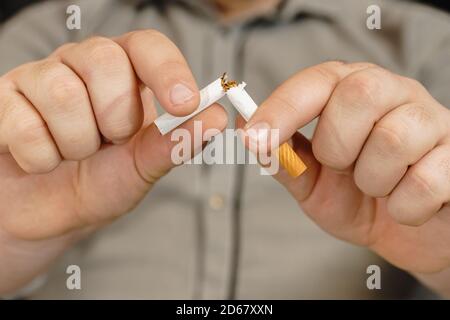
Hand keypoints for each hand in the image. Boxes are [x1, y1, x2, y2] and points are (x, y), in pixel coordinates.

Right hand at [0, 30, 226, 293]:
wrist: (49, 213)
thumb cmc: (99, 182)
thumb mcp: (143, 167)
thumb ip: (176, 143)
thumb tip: (219, 118)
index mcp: (124, 74)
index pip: (147, 46)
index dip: (168, 70)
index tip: (184, 104)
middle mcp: (81, 65)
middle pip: (104, 60)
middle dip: (115, 117)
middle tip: (110, 142)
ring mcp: (38, 79)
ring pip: (62, 92)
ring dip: (77, 142)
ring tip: (76, 153)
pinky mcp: (3, 102)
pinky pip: (23, 122)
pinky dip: (42, 156)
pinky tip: (44, 160)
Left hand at [243, 61, 449, 275]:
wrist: (408, 233)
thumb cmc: (358, 201)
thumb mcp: (312, 183)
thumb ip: (283, 158)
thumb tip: (246, 130)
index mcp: (353, 92)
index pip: (316, 81)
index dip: (282, 107)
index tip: (256, 136)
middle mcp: (395, 95)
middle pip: (359, 94)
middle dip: (337, 146)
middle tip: (342, 168)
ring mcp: (432, 122)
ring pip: (393, 139)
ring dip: (372, 181)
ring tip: (377, 188)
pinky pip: (426, 182)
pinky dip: (403, 208)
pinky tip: (405, 206)